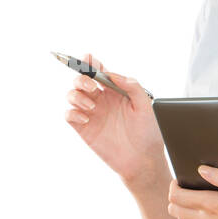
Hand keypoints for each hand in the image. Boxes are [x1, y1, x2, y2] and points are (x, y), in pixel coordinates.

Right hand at [65, 51, 164, 183]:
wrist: (143, 160)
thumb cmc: (147, 133)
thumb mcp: (146, 106)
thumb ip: (132, 86)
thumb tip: (114, 74)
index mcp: (115, 90)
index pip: (99, 70)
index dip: (90, 62)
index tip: (88, 58)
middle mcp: (101, 99)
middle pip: (81, 80)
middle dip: (81, 78)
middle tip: (91, 86)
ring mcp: (91, 113)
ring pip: (72, 95)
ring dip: (77, 96)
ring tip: (92, 106)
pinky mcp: (84, 129)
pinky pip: (69, 115)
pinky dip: (73, 113)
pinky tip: (87, 119)